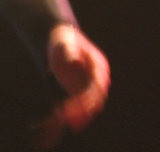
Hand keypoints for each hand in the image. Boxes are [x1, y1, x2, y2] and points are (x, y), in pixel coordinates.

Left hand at [32, 24, 109, 148]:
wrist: (60, 38)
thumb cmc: (65, 39)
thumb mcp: (66, 43)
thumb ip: (71, 52)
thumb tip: (76, 61)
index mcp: (99, 66)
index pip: (99, 86)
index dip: (90, 97)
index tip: (80, 104)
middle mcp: (96, 78)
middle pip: (95, 99)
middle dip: (84, 110)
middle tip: (70, 118)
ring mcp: (88, 84)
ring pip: (87, 105)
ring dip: (79, 115)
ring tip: (66, 121)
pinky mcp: (78, 89)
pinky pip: (78, 104)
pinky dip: (72, 112)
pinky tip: (60, 116)